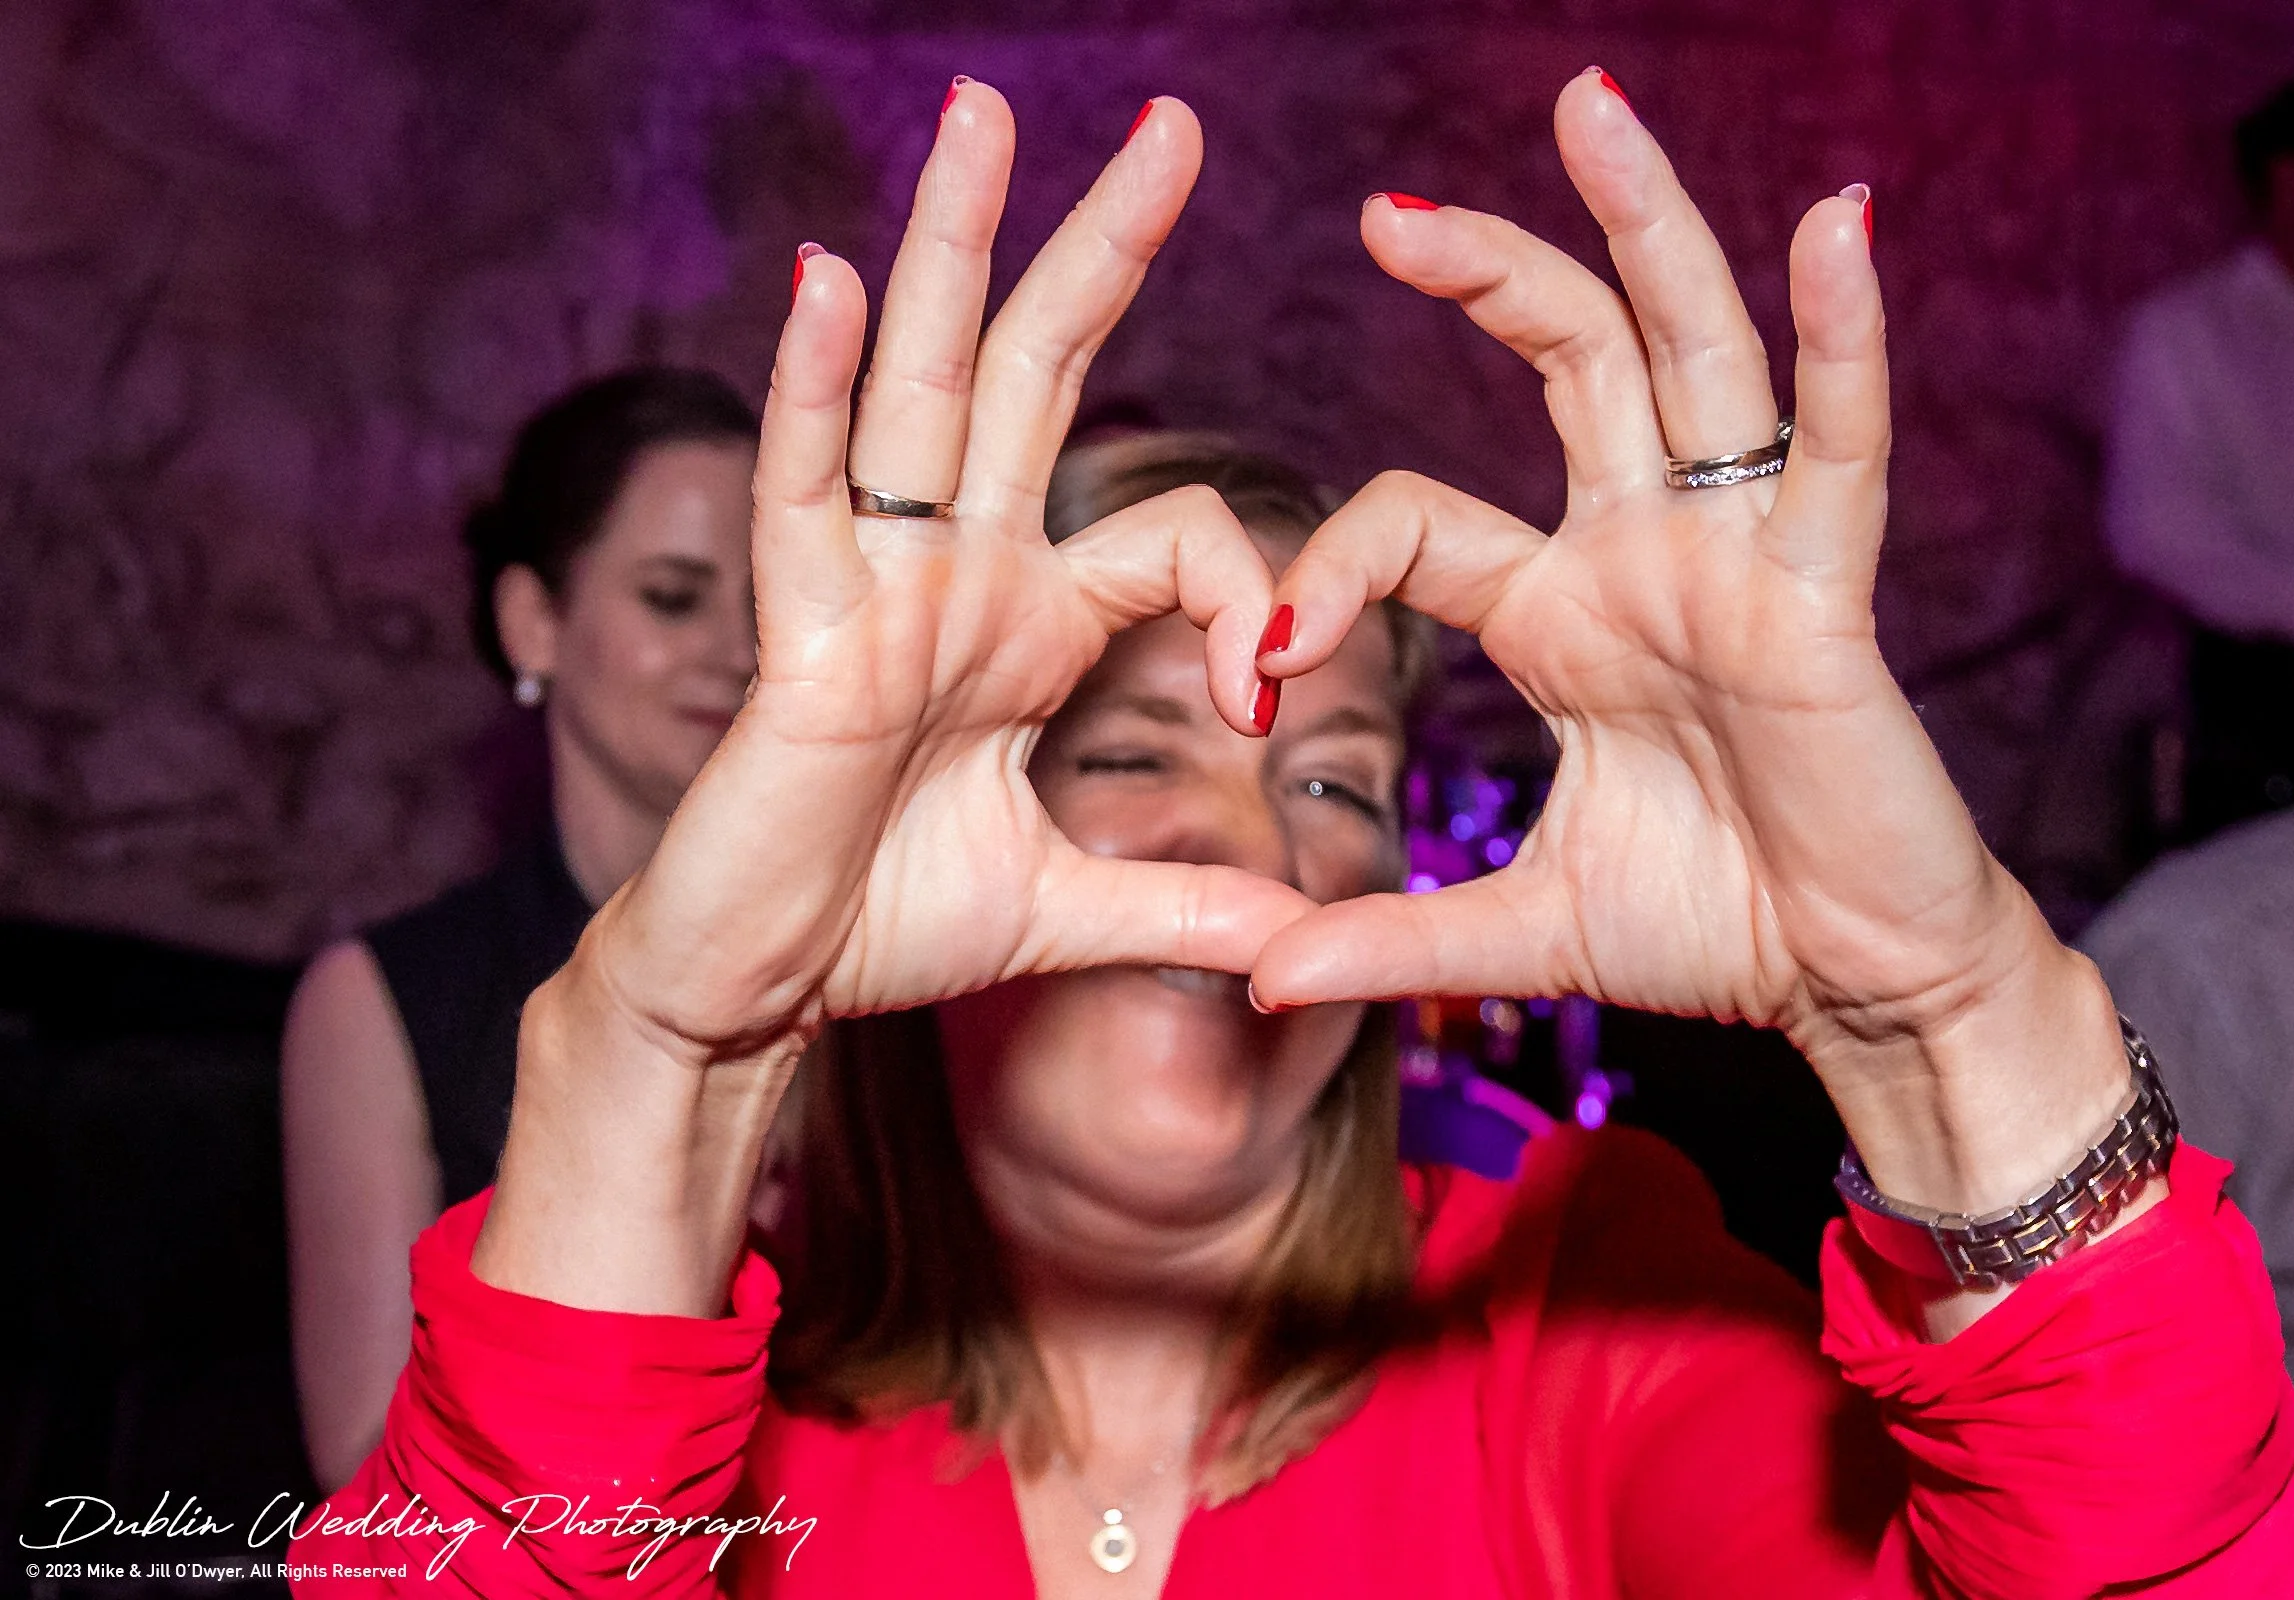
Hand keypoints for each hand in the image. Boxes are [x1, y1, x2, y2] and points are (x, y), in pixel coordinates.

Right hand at [594, 87, 1304, 1052]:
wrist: (758, 990)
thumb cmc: (883, 923)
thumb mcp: (1069, 909)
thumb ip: (1182, 906)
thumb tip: (1302, 938)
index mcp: (1029, 620)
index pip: (1172, 529)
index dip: (1244, 588)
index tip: (1266, 690)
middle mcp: (956, 574)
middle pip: (1036, 373)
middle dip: (1100, 245)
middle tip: (1166, 123)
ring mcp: (874, 589)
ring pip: (918, 386)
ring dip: (952, 247)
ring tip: (983, 116)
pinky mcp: (795, 636)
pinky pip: (801, 491)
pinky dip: (808, 386)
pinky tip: (826, 277)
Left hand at [1248, 70, 2129, 1229]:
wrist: (1852, 986)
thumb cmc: (1710, 931)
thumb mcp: (1524, 929)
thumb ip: (1395, 942)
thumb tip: (1256, 976)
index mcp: (1560, 617)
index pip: (1418, 524)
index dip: (1332, 569)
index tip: (1266, 656)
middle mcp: (1642, 556)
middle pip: (1567, 364)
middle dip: (1487, 273)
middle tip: (1385, 211)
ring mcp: (1736, 559)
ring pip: (1689, 356)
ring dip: (1643, 230)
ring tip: (1589, 112)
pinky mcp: (1826, 597)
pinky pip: (1837, 450)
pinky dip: (1843, 340)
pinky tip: (1838, 224)